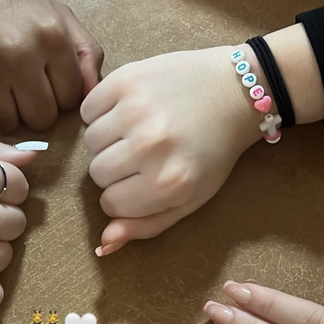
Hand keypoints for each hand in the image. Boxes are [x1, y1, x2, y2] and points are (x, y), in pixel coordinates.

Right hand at [0, 0, 102, 133]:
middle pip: (41, 119)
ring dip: (1, 113)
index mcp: (52, 33)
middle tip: (18, 90)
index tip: (43, 83)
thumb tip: (94, 92)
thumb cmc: (4, 6)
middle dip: (32, 110)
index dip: (57, 96)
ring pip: (6, 124)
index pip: (70, 99)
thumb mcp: (54, 14)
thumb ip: (85, 52)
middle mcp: (20, 50)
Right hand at [80, 47, 259, 254]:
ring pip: (91, 141)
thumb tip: (103, 244)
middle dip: (116, 167)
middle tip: (144, 152)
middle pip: (97, 172)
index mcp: (167, 183)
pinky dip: (101, 111)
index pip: (110, 203)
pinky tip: (128, 109)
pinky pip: (88, 108)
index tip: (144, 178)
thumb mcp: (189, 197)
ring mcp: (136, 110)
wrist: (235, 91)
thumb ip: (146, 225)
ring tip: (137, 129)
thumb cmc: (212, 150)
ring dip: (108, 138)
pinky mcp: (126, 79)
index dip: (125, 193)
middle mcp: (149, 147)